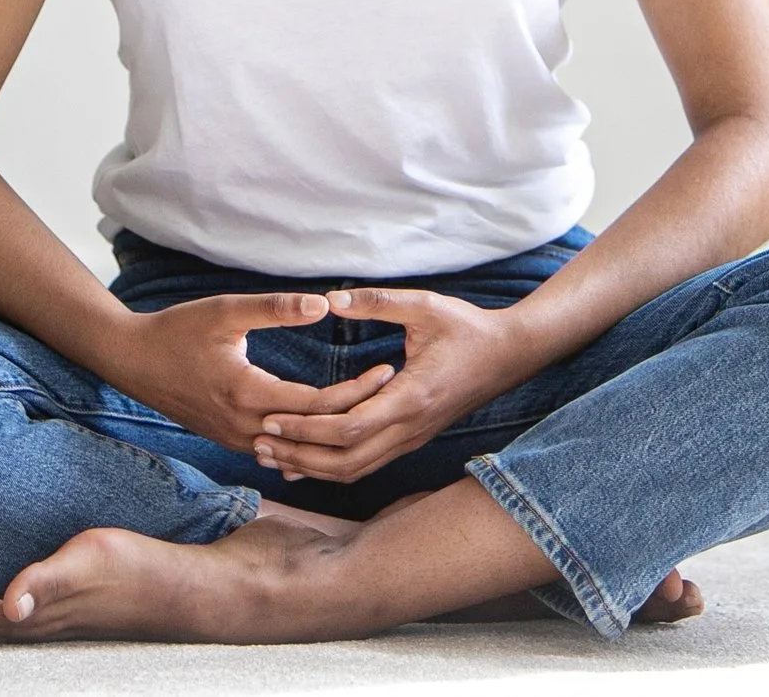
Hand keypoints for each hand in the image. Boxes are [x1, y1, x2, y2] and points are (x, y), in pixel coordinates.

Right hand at [102, 292, 394, 454]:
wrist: (131, 360)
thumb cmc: (177, 330)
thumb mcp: (227, 311)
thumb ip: (276, 308)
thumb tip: (324, 305)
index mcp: (247, 393)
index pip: (317, 404)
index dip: (356, 390)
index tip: (386, 371)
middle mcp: (244, 426)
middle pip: (313, 430)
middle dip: (354, 411)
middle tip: (390, 391)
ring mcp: (235, 438)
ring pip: (296, 447)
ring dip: (331, 431)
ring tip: (369, 410)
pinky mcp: (228, 439)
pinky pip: (278, 448)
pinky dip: (306, 440)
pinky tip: (329, 428)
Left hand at [252, 288, 548, 483]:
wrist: (510, 355)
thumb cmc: (468, 326)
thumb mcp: (425, 305)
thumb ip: (376, 301)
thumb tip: (330, 299)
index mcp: (410, 398)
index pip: (348, 429)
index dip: (306, 429)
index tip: (270, 417)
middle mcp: (410, 428)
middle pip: (344, 462)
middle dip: (299, 455)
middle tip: (258, 443)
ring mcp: (412, 438)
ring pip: (355, 470)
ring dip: (311, 467)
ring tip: (272, 454)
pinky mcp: (412, 438)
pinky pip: (366, 464)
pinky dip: (331, 466)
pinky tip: (304, 459)